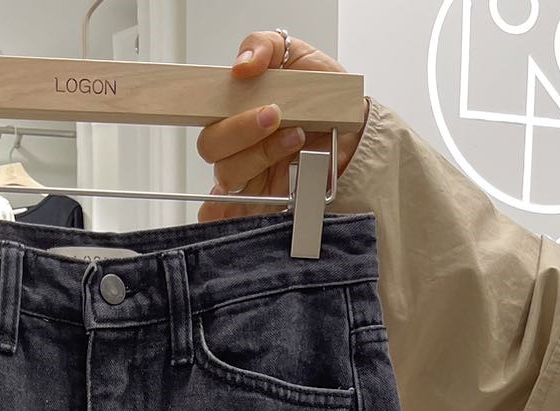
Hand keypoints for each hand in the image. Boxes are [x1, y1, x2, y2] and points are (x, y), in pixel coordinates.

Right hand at [196, 31, 367, 221]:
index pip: (204, 112)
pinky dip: (221, 213)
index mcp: (235, 109)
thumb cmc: (324, 97)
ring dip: (261, 155)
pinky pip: (226, 214)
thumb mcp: (297, 55)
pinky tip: (238, 204)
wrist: (355, 131)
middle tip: (275, 115)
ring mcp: (247, 173)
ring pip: (227, 174)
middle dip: (241, 130)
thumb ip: (264, 47)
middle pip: (211, 146)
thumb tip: (241, 65)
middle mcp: (236, 143)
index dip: (209, 106)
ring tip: (296, 137)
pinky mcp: (261, 201)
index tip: (245, 90)